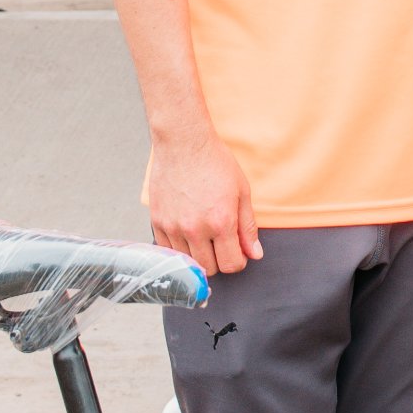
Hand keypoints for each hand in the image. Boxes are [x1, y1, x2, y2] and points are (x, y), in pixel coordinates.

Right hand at [149, 126, 262, 275]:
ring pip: (187, 262)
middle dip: (219, 260)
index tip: (237, 251)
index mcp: (221, 222)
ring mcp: (173, 227)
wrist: (184, 143)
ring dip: (198, 254)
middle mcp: (195, 229)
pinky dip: (179, 247)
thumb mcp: (242, 192)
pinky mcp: (157, 222)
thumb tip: (255, 254)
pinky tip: (187, 230)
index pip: (231, 265)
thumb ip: (248, 227)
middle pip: (208, 269)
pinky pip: (168, 251)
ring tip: (203, 233)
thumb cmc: (215, 163)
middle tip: (221, 242)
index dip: (238, 261)